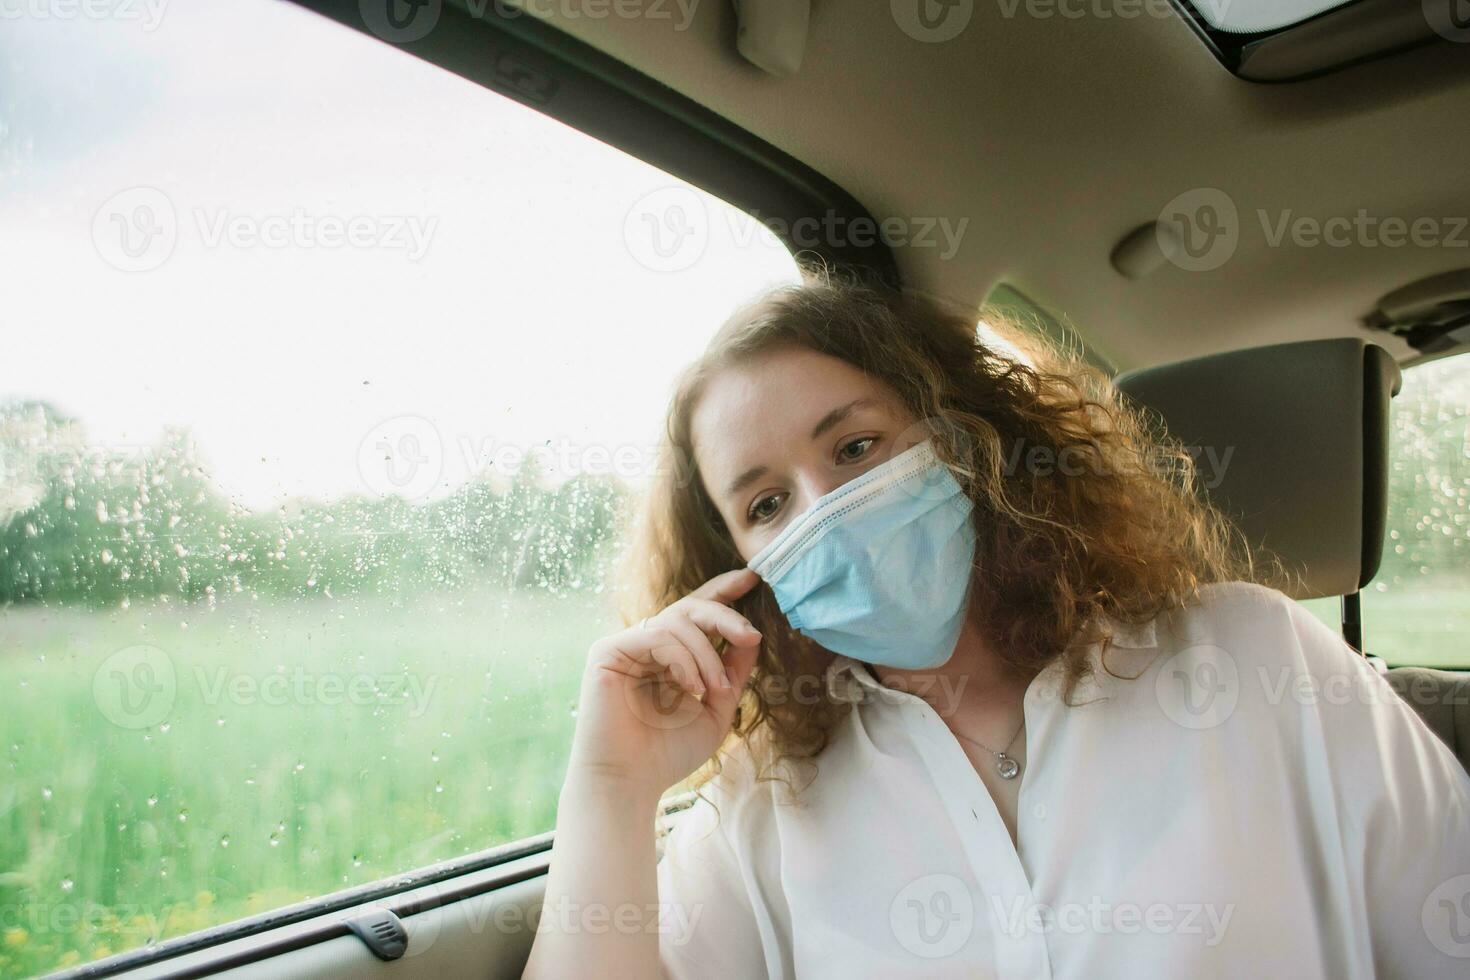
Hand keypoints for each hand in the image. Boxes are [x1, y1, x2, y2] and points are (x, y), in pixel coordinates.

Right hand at [564, 568, 763, 802]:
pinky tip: (690, 688)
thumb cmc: (668, 753)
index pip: (695, 612)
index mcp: (668, 656)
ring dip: (707, 656)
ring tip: (714, 692)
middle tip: (751, 635)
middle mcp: (646, 646)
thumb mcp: (716, 708)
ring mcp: (625, 646)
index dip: (722, 592)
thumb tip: (752, 634)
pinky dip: (683, 660)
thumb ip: (732, 671)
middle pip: (690, 608)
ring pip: (678, 622)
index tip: (751, 578)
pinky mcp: (608, 651)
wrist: (629, 783)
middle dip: (725, 617)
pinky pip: (657, 637)